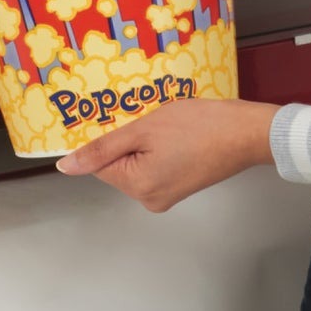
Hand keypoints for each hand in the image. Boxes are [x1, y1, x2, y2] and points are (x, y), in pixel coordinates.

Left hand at [54, 100, 276, 210]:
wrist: (245, 132)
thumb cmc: (198, 126)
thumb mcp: (144, 130)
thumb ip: (103, 148)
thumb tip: (66, 167)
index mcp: (138, 188)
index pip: (100, 162)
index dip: (104, 135)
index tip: (113, 114)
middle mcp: (150, 199)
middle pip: (118, 163)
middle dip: (126, 135)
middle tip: (141, 112)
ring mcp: (167, 194)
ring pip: (137, 160)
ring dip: (142, 138)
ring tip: (160, 118)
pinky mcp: (180, 184)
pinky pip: (154, 163)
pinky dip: (156, 144)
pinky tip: (170, 127)